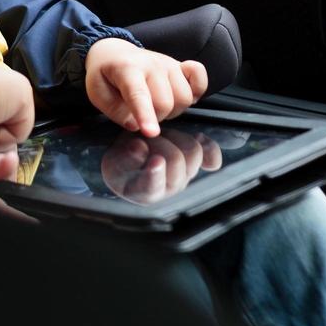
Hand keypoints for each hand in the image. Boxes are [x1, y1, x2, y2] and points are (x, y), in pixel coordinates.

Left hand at [85, 39, 207, 136]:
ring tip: (156, 105)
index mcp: (127, 68)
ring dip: (172, 110)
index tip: (151, 133)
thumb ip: (115, 111)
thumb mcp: (97, 93)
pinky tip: (179, 94)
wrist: (114, 52)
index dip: (145, 116)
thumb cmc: (105, 74)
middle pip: (165, 103)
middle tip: (141, 114)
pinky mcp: (181, 67)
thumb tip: (135, 125)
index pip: (139, 95)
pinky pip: (200, 79)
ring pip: (185, 98)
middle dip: (154, 118)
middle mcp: (152, 64)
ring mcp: (169, 64)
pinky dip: (196, 91)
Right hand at [100, 128, 222, 203]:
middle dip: (159, 141)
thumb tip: (140, 148)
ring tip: (160, 133)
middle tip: (145, 134)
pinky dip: (208, 146)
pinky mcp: (195, 164)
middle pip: (176, 159)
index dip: (155, 172)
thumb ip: (125, 157)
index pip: (153, 186)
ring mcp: (185, 176)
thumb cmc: (120, 162)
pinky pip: (211, 155)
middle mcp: (169, 187)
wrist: (129, 163)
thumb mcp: (114, 161)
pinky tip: (199, 137)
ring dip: (176, 137)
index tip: (151, 157)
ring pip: (193, 152)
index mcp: (145, 191)